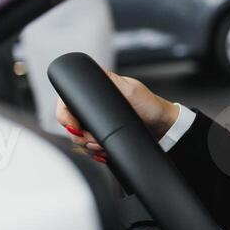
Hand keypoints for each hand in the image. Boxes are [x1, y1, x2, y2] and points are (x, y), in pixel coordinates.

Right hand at [55, 68, 178, 162]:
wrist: (164, 126)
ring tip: (103, 147)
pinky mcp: (103, 137)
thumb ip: (110, 81)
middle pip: (69, 124)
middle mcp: (92, 107)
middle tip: (94, 140)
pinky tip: (104, 153)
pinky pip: (90, 148)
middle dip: (79, 136)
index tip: (75, 127)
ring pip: (78, 139)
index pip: (65, 102)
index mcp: (95, 91)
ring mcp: (97, 123)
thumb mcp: (130, 90)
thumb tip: (90, 76)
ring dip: (89, 146)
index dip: (65, 117)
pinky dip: (96, 153)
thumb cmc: (151, 106)